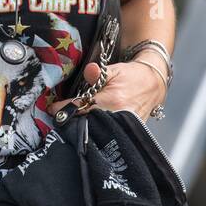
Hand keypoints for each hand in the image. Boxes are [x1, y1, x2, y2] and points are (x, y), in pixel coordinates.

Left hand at [45, 60, 166, 121]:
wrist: (153, 84)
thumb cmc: (132, 76)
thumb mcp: (114, 69)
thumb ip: (98, 73)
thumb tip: (89, 70)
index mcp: (112, 100)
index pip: (81, 106)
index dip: (64, 109)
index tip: (52, 109)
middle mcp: (117, 116)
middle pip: (86, 125)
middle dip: (70, 123)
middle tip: (58, 120)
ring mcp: (122, 127)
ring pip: (95, 133)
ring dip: (81, 130)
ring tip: (69, 126)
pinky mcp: (126, 133)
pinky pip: (106, 136)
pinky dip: (95, 133)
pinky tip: (87, 130)